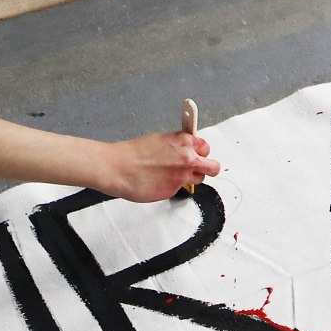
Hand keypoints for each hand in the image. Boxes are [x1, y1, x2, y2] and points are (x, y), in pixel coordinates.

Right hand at [95, 129, 218, 202]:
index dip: (201, 153)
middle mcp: (188, 158)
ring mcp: (182, 175)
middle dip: (207, 169)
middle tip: (197, 170)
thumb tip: (186, 150)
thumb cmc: (133, 153)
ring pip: (200, 179)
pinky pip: (181, 189)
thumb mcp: (160, 140)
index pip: (206, 148)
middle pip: (213, 167)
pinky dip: (173, 187)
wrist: (118, 167)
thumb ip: (178, 146)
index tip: (196, 155)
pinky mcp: (174, 190)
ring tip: (173, 176)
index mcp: (184, 141)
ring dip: (191, 178)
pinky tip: (159, 182)